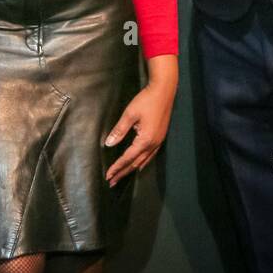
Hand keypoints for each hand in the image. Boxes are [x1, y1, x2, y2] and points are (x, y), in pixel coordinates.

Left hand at [104, 64, 176, 186]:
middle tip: (112, 181)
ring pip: (144, 161)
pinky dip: (142, 162)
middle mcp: (153, 145)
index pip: (127, 158)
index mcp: (145, 140)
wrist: (164, 91)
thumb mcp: (130, 114)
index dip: (117, 167)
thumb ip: (119, 130)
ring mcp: (158, 142)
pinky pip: (150, 156)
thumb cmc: (146, 100)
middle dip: (123, 172)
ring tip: (122, 175)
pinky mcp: (160, 137)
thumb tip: (109, 144)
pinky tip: (138, 164)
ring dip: (132, 169)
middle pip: (136, 163)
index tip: (108, 176)